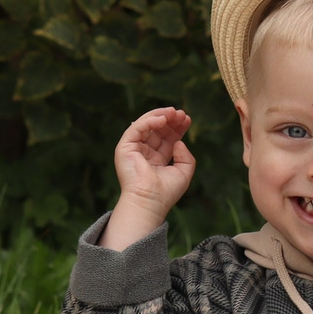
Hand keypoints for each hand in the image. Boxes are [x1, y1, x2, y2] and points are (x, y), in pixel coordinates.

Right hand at [104, 107, 193, 246]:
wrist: (150, 201)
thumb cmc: (165, 192)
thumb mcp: (183, 173)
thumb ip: (186, 157)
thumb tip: (179, 142)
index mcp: (157, 159)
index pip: (167, 139)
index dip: (177, 128)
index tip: (187, 119)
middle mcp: (144, 153)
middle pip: (158, 130)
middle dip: (170, 120)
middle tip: (182, 114)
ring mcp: (134, 149)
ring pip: (146, 125)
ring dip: (161, 116)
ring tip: (174, 112)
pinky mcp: (125, 147)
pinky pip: (137, 128)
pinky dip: (149, 120)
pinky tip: (163, 119)